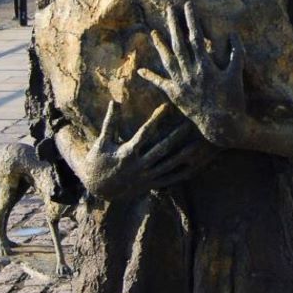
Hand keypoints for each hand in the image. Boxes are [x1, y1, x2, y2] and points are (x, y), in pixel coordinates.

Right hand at [83, 100, 201, 199]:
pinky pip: (168, 180)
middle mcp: (138, 166)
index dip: (156, 119)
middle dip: (176, 136)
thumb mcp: (101, 142)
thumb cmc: (97, 162)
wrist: (96, 190)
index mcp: (126, 153)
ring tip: (197, 145)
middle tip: (189, 124)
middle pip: (161, 149)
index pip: (145, 133)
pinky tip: (193, 167)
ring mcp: (145, 177)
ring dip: (183, 155)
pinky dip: (181, 174)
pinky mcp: (149, 186)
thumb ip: (110, 123)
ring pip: (168, 165)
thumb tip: (113, 102)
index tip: (166, 107)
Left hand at [138, 3, 246, 147]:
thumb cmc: (232, 100)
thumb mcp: (237, 74)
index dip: (191, 20)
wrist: (221, 125)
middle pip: (178, 44)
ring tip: (153, 33)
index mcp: (205, 65)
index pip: (195, 37)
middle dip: (173, 25)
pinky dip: (151, 77)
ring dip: (159, 45)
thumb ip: (236, 53)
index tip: (188, 5)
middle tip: (168, 9)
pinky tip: (140, 70)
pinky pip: (160, 84)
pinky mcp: (175, 95)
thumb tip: (232, 33)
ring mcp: (180, 83)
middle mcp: (189, 72)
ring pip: (167, 60)